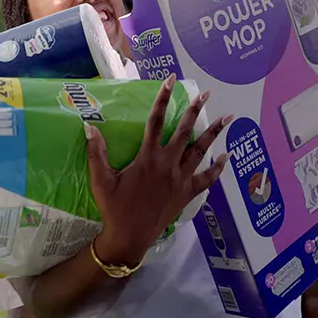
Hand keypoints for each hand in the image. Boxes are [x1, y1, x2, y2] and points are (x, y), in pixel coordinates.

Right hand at [88, 74, 229, 264]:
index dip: (162, 99)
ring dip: (214, 133)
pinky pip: (207, 179)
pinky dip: (217, 168)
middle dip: (195, 110)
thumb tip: (90, 126)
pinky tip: (226, 157)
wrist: (129, 236)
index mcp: (147, 158)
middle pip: (184, 132)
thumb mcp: (101, 180)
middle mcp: (167, 165)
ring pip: (200, 151)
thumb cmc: (114, 207)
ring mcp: (180, 179)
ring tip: (228, 118)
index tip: (170, 81)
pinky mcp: (187, 193)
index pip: (155, 121)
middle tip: (206, 94)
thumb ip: (96, 153)